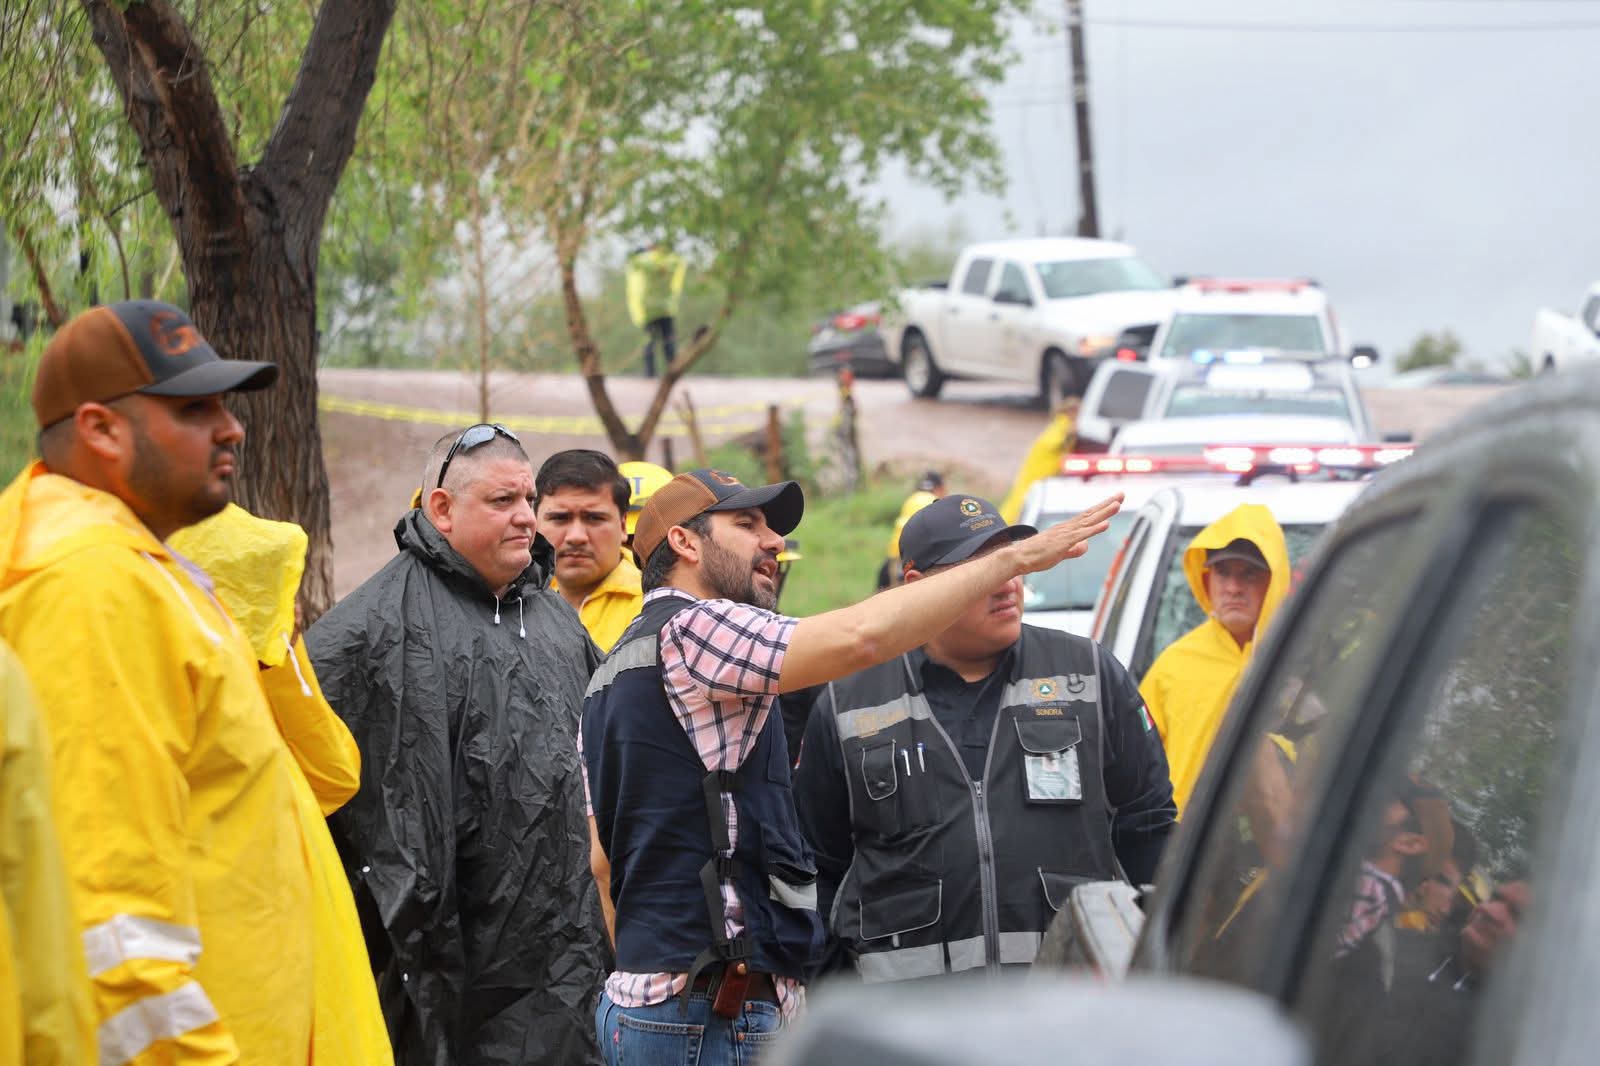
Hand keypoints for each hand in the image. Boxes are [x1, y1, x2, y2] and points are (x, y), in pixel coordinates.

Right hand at [1005, 494, 1122, 574]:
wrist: (1019, 557)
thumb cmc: (1036, 556)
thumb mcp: (1060, 553)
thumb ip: (1074, 550)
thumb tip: (1085, 546)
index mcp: (1067, 529)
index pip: (1088, 516)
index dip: (1102, 508)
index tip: (1115, 501)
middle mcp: (1068, 527)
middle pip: (1091, 513)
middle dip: (1107, 504)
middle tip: (1122, 494)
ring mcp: (1066, 533)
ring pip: (1089, 520)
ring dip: (1104, 512)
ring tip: (1117, 504)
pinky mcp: (1064, 542)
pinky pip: (1082, 534)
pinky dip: (1095, 529)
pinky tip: (1106, 524)